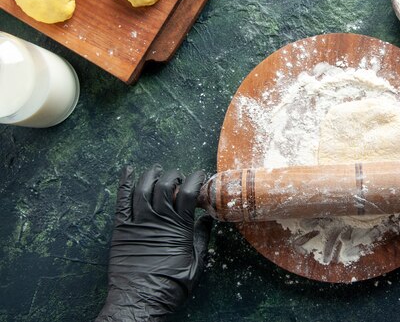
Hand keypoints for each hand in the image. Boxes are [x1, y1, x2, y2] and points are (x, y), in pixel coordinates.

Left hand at [97, 165, 212, 321]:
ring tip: (158, 169)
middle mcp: (158, 220)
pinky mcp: (122, 229)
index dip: (195, 179)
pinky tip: (127, 170)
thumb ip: (201, 239)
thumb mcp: (196, 264)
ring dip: (152, 174)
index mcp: (179, 227)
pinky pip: (121, 201)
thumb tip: (208, 220)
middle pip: (166, 185)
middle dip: (174, 174)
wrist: (140, 301)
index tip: (200, 174)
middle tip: (178, 176)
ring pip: (143, 188)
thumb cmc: (170, 287)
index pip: (188, 193)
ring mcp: (138, 223)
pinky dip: (123, 183)